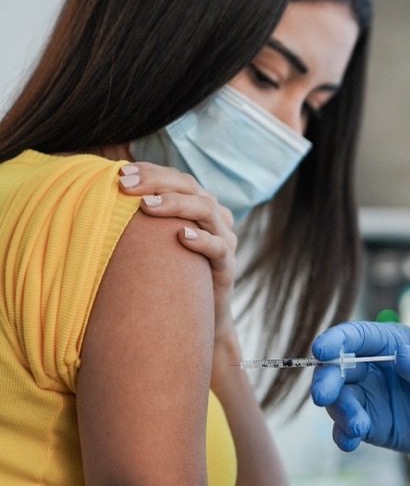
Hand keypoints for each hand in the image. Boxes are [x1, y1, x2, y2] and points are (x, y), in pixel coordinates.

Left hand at [117, 162, 237, 336]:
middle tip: (125, 186)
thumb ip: (144, 218)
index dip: (151, 171)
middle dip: (156, 182)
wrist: (200, 314)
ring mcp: (225, 240)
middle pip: (191, 187)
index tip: (120, 174)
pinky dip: (202, 240)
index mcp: (198, 205)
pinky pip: (218, 247)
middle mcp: (215, 217)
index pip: (177, 178)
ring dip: (175, 204)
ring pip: (207, 210)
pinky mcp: (228, 266)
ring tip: (146, 205)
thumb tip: (106, 197)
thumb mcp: (157, 240)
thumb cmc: (172, 273)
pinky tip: (182, 236)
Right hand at [311, 321, 409, 453]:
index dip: (336, 340)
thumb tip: (402, 356)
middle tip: (324, 396)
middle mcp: (371, 367)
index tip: (320, 349)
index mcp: (389, 343)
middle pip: (337, 368)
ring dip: (341, 413)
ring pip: (339, 400)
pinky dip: (343, 434)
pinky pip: (347, 427)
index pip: (356, 336)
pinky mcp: (369, 423)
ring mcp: (368, 396)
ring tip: (358, 427)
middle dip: (327, 380)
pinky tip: (350, 443)